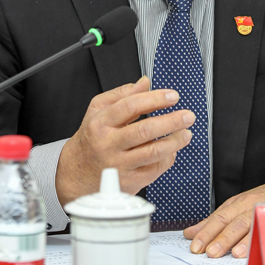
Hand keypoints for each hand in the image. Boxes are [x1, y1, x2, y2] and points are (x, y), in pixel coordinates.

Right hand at [55, 75, 194, 204]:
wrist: (76, 174)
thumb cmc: (91, 139)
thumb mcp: (97, 111)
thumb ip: (122, 94)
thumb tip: (145, 82)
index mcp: (101, 123)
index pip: (130, 106)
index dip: (155, 99)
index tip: (172, 96)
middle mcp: (109, 144)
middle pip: (145, 130)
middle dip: (171, 121)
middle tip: (188, 116)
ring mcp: (119, 165)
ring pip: (153, 152)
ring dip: (175, 141)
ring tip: (186, 133)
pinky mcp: (128, 182)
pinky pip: (154, 169)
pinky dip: (168, 158)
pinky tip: (173, 150)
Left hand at [183, 173, 264, 257]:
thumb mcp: (239, 206)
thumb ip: (216, 220)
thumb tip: (190, 233)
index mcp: (237, 204)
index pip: (218, 217)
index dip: (205, 231)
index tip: (193, 244)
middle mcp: (248, 205)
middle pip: (228, 221)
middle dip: (214, 237)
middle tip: (203, 251)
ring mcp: (263, 210)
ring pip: (244, 225)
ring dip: (230, 240)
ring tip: (219, 252)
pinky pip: (264, 229)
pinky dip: (253, 240)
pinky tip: (246, 251)